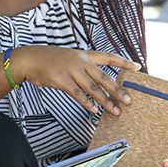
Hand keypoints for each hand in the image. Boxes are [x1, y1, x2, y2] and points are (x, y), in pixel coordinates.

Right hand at [14, 46, 140, 114]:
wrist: (30, 59)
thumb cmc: (50, 60)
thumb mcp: (69, 57)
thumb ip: (83, 66)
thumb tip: (97, 80)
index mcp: (84, 55)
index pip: (108, 57)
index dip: (123, 62)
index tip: (137, 66)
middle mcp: (80, 62)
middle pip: (103, 77)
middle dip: (117, 90)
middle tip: (129, 101)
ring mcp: (71, 71)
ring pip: (93, 88)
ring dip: (105, 101)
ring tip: (115, 111)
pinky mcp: (61, 80)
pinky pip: (78, 94)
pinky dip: (87, 103)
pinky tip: (94, 110)